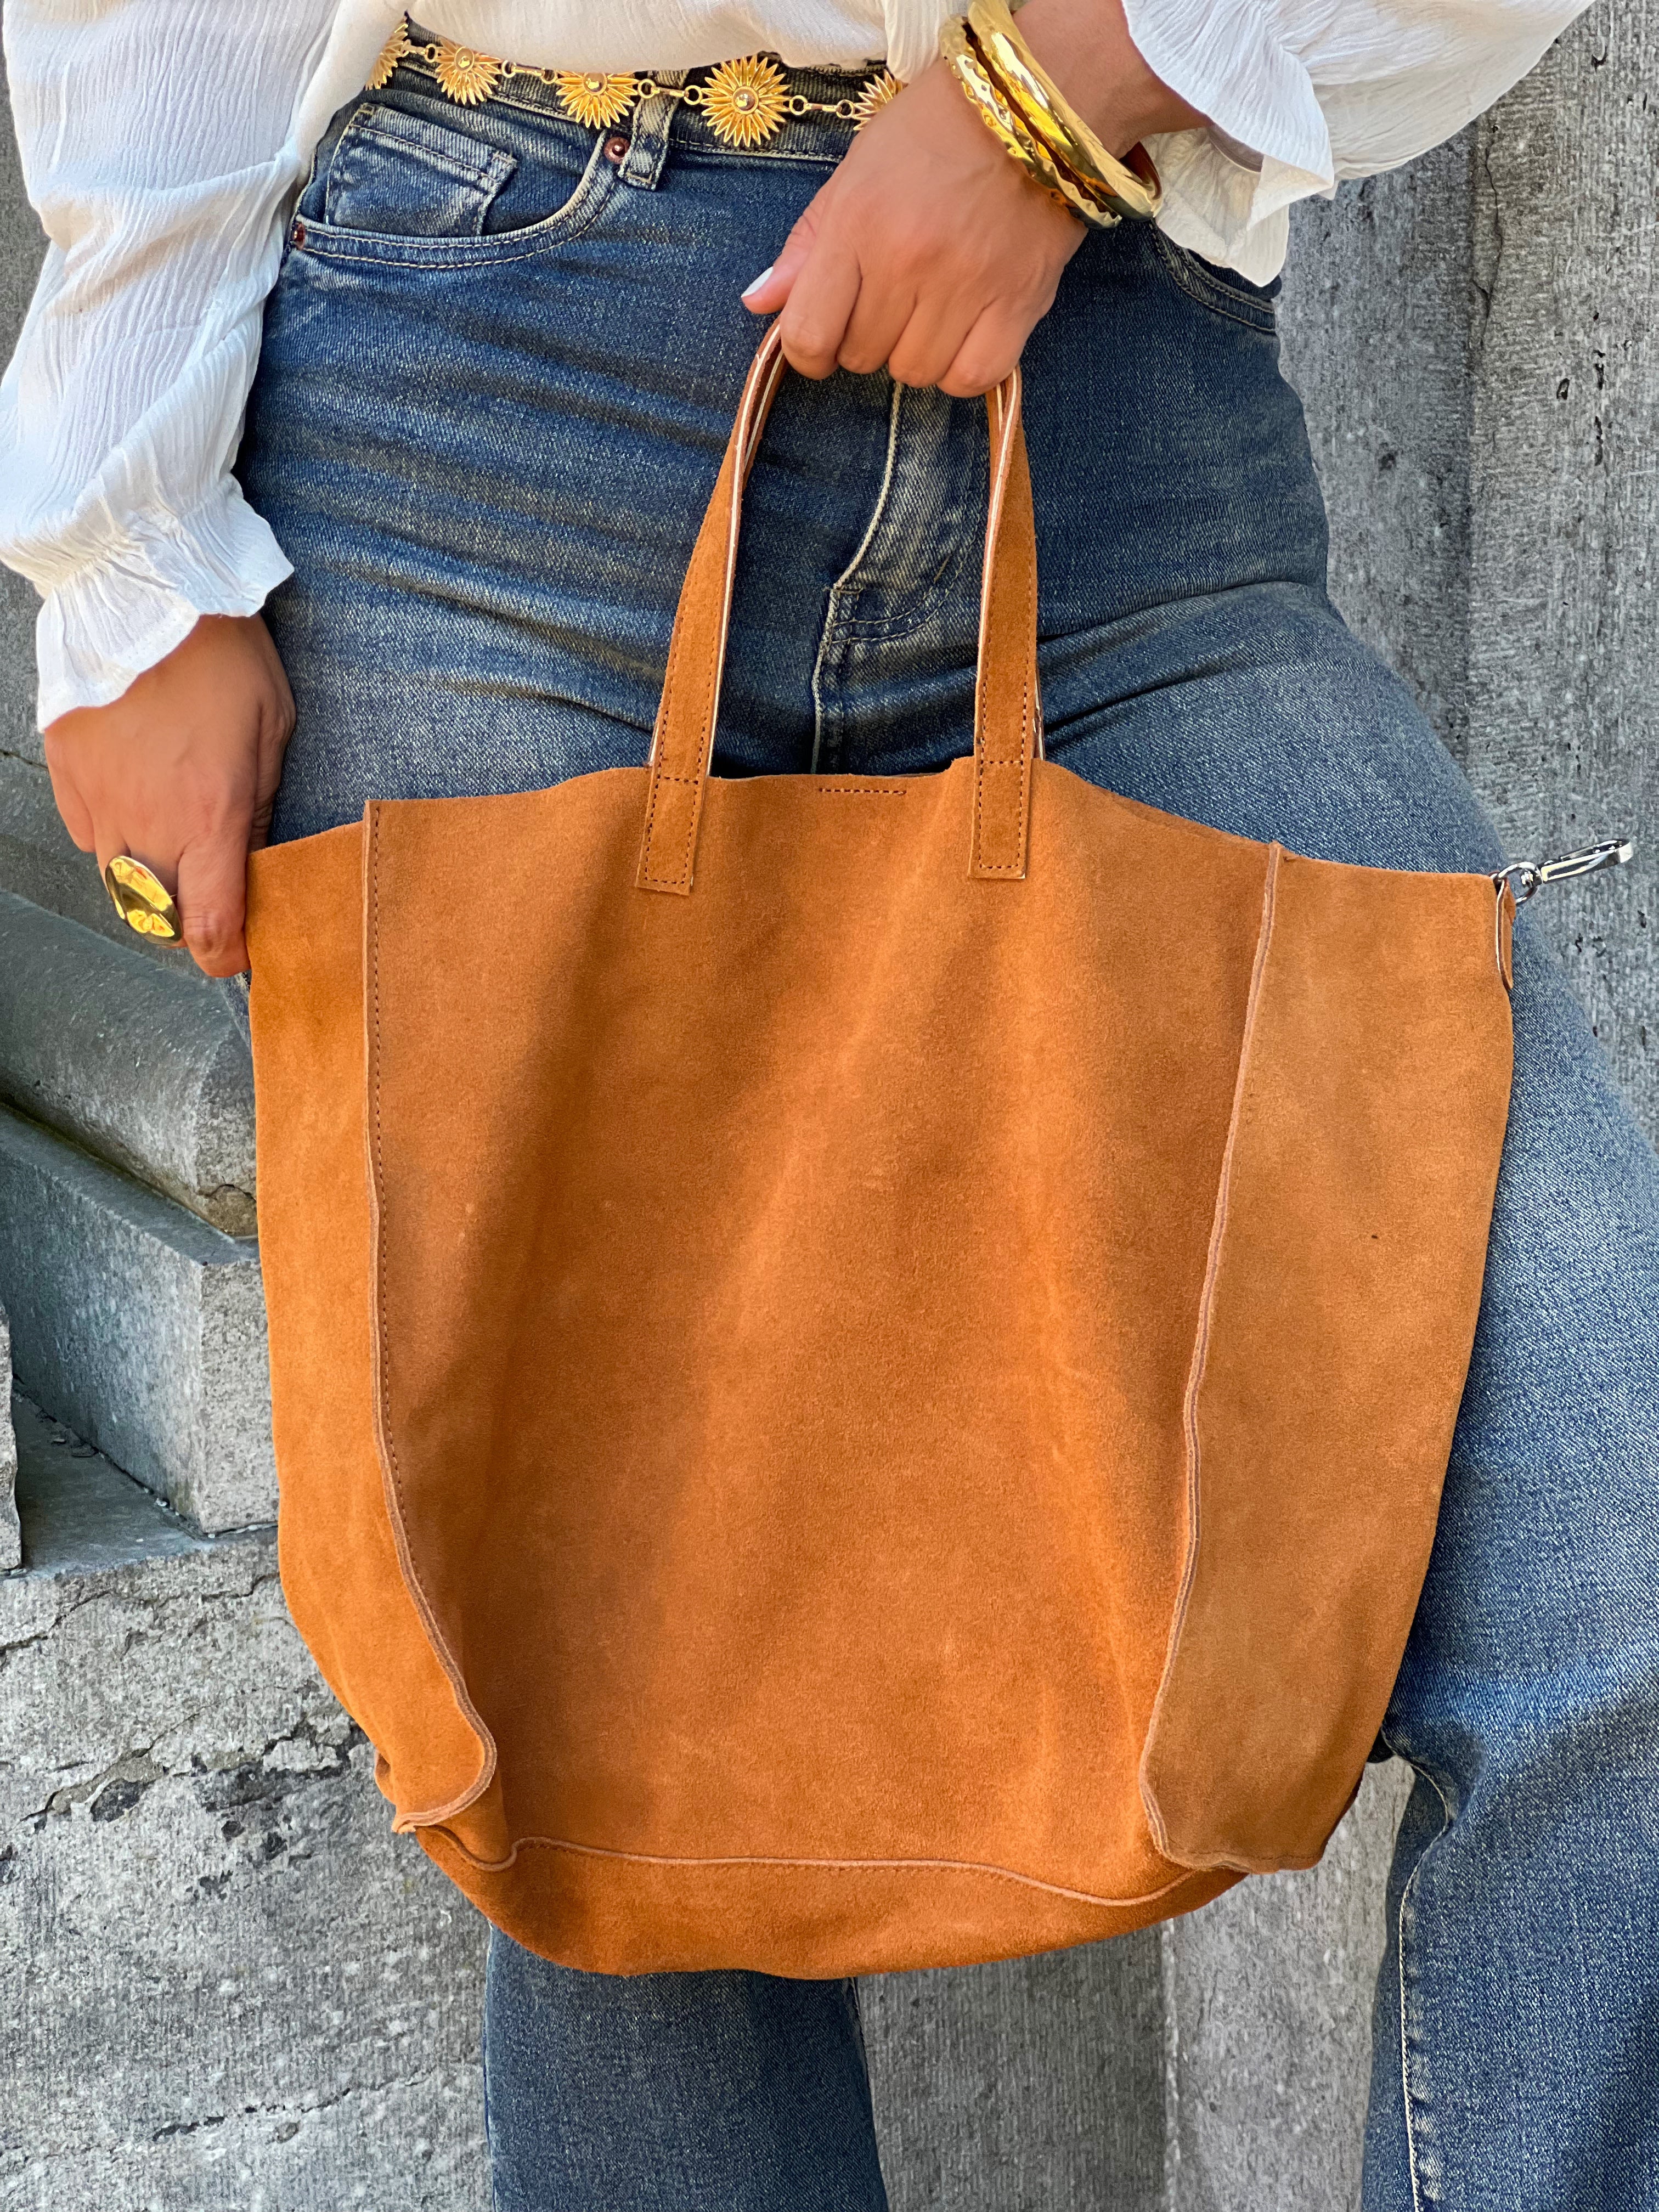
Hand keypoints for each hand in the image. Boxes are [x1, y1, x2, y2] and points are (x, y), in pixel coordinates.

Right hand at [43, 613, 294, 978]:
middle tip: (211, 899)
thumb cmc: (225, 657)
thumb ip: (257, 809)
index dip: (227, 956)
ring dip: (148, 884)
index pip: (210, 927)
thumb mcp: (272, 734)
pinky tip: (137, 804)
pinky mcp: (65, 772)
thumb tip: (251, 864)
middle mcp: (147, 822)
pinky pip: (88, 835)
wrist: (146, 590)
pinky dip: (113, 838)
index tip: (240, 955)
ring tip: (174, 848)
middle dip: (186, 924)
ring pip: (117, 883)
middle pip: (157, 918)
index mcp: (209, 818)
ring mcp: (99, 799)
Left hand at [743, 0, 1206, 394]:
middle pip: (862, 356)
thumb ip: (807, 243)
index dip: (808, 351)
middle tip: (892, 298)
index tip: (822, 342)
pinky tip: (964, 336)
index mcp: (858, 225)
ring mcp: (965, 286)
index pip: (808, 333)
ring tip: (932, 308)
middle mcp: (907, 261)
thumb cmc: (937, 131)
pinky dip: (962, 370)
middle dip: (867, 338)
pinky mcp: (1018, 304)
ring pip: (915, 373)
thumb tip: (758, 304)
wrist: (1036, 103)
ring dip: (915, 353)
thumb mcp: (857, 172)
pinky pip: (972, 377)